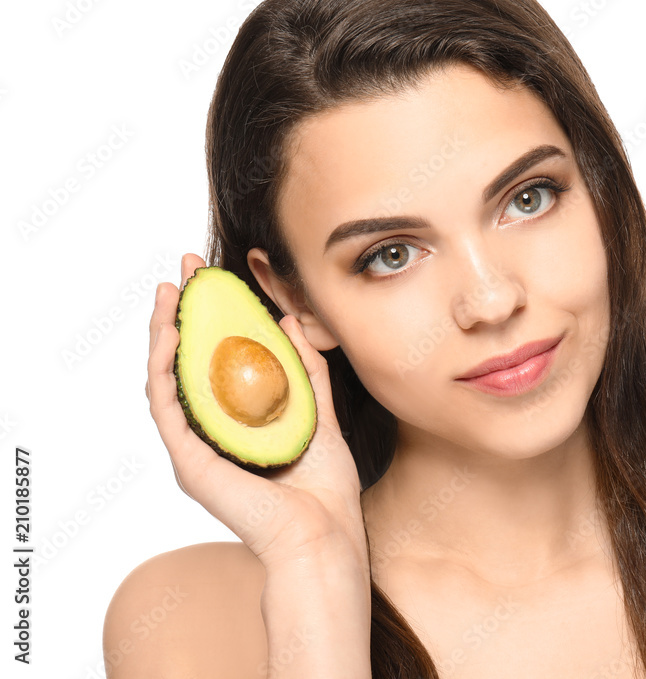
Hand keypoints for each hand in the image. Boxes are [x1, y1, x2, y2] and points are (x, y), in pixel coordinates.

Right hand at [146, 253, 368, 571]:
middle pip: (184, 364)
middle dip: (179, 314)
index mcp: (234, 423)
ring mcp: (195, 447)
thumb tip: (290, 320)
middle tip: (183, 270)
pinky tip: (171, 334)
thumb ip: (305, 369)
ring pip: (165, 380)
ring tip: (169, 293)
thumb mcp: (318, 412)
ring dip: (162, 333)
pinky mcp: (189, 461)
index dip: (207, 318)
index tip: (210, 278)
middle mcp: (208, 433)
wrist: (324, 534)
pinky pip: (167, 407)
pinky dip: (164, 368)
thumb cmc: (324, 486)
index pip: (211, 361)